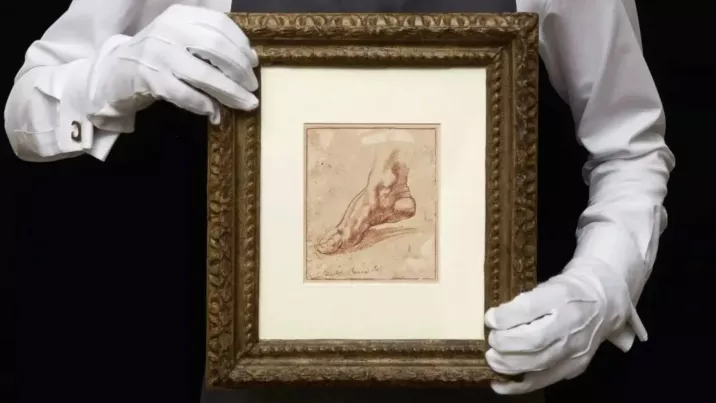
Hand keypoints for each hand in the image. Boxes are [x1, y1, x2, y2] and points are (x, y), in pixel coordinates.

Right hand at [86, 4, 258, 125]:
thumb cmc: (158, 56)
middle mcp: (168, 30)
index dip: (241, 45)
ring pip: (204, 74)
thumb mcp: (180, 38)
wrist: (115, 72)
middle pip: (216, 48)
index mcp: (180, 16)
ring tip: (245, 104)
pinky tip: (215, 112)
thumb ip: (209, 43)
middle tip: (252, 87)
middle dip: (240, 70)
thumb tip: (248, 62)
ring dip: (230, 92)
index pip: (219, 24)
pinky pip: (185, 94)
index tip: (254, 62)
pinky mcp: (150, 80)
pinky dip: (204, 104)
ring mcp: (158, 55)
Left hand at [484, 257, 633, 393]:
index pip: (530, 308)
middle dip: (506, 344)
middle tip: (491, 341)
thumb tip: (495, 320)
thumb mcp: (547, 285)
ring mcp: (576, 348)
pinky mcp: (576, 366)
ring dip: (509, 364)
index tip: (490, 318)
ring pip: (538, 363)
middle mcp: (571, 323)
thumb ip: (524, 302)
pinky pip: (544, 380)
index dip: (506, 317)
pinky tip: (499, 384)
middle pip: (534, 340)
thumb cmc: (568, 291)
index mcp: (562, 295)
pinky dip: (518, 386)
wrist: (605, 301)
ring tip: (493, 359)